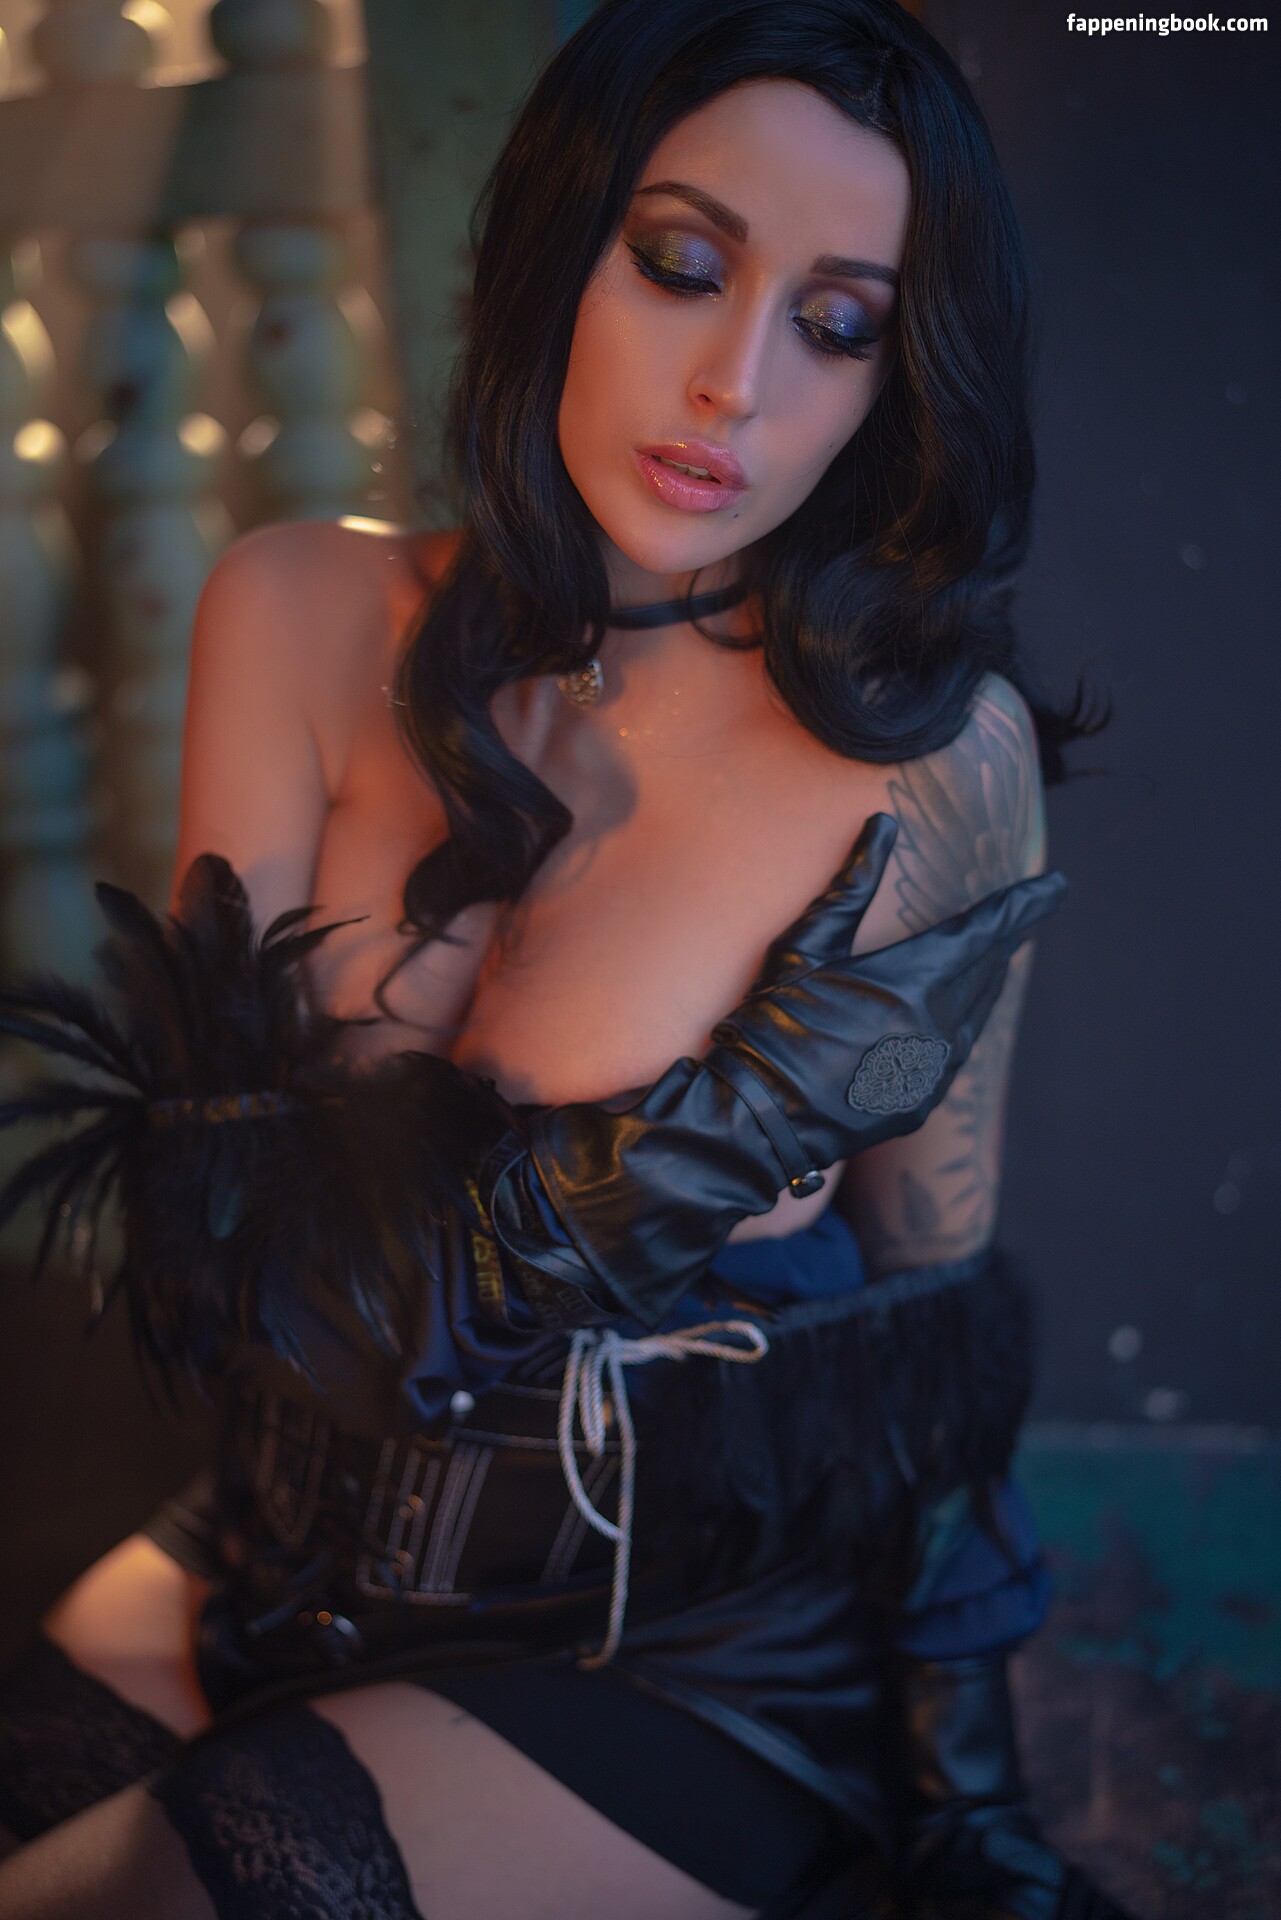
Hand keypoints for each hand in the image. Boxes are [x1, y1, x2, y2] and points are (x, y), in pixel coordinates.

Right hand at [492, 816, 1065, 1326]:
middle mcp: (937, 1028)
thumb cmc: (772, 1022)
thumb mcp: (806, 945)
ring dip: (985, 985)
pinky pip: (954, 1055)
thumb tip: (883, 825)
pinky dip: (960, 1028)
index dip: (1024, 907)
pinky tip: (950, 1021)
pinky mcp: (919, 1105)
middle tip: (1020, 916)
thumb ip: (851, 884)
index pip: (986, 932)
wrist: (756, 1118)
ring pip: (976, 1016)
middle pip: (986, 973)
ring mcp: (932, 1072)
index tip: (1056, 887)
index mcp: (915, 981)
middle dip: (1003, 942)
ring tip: (992, 962)